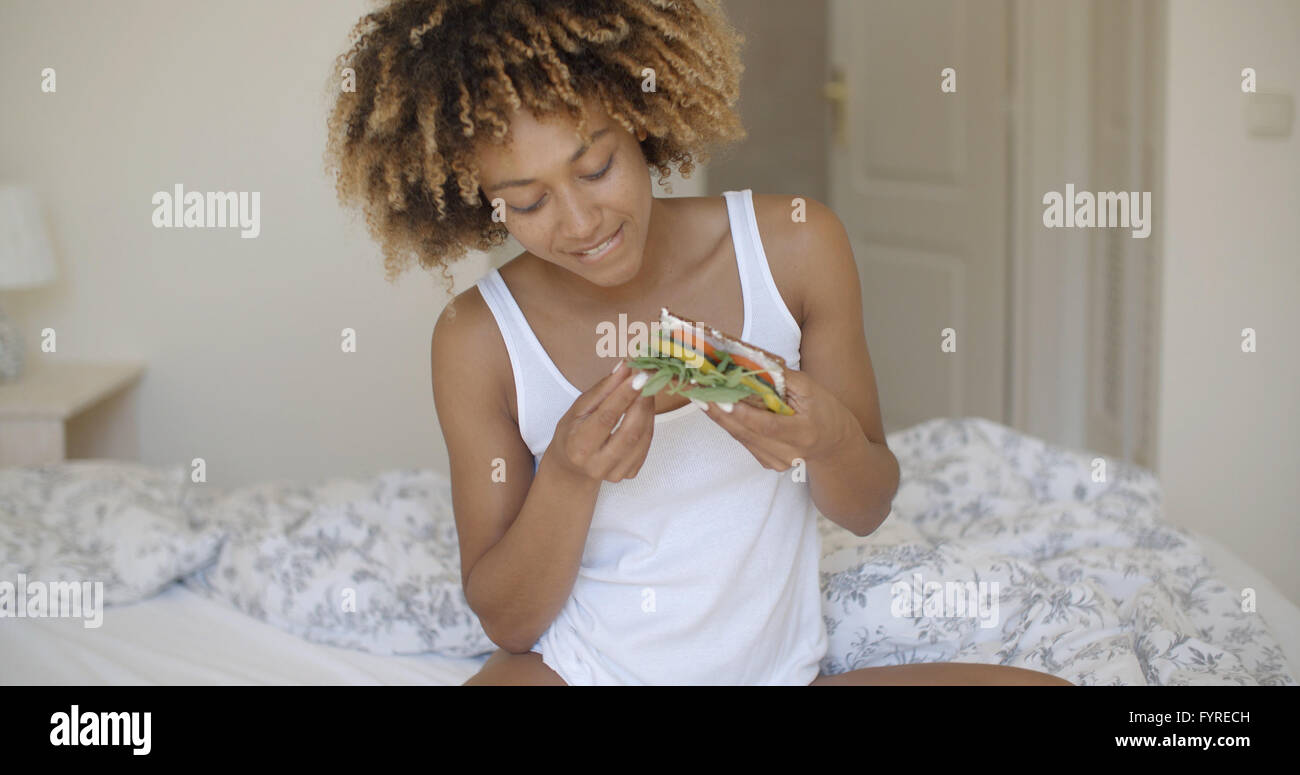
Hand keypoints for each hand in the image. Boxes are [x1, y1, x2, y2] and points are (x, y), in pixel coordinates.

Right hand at [545, 360, 655, 483]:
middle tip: (649, 378)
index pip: (606, 418)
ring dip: (648, 410)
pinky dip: (648, 424)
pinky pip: (646, 446)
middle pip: (629, 431)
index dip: (625, 395)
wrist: (572, 466)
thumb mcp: (579, 408)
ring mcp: (615, 473)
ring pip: (642, 438)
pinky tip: (644, 409)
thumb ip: (603, 389)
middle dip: (642, 401)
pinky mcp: (629, 475)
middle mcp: (596, 464)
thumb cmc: (573, 432)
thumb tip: (625, 367)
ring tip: (647, 390)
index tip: (639, 374)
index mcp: (578, 446)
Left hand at [690, 367, 856, 470]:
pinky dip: (730, 423)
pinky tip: (716, 407)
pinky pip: (744, 441)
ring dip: (719, 416)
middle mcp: (789, 453)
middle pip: (747, 433)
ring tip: (700, 395)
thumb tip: (751, 362)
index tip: (720, 399)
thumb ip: (782, 378)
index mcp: (803, 433)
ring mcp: (777, 462)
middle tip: (698, 392)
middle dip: (720, 411)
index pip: (767, 425)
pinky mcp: (768, 464)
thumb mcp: (811, 389)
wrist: (835, 445)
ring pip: (741, 437)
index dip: (742, 413)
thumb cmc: (826, 411)